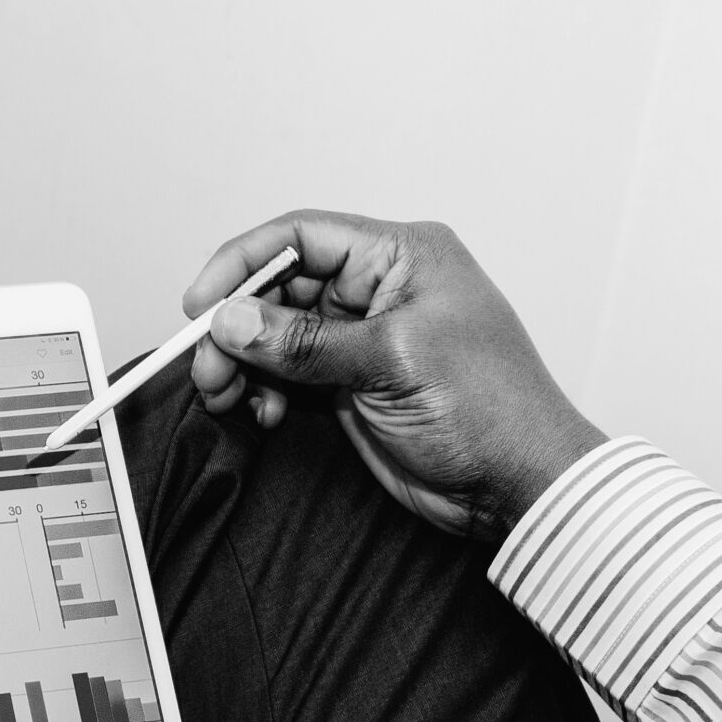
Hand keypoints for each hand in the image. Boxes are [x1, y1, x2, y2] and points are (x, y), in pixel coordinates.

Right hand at [186, 210, 607, 536]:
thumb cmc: (490, 411)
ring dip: (244, 363)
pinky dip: (266, 392)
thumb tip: (232, 321)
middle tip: (207, 367)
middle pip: (280, 287)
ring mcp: (364, 338)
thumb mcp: (390, 362)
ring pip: (277, 335)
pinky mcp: (353, 384)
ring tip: (226, 395)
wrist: (520, 486)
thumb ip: (305, 342)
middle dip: (237, 325)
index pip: (303, 235)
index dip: (243, 264)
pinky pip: (289, 375)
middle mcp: (380, 289)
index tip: (200, 305)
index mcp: (402, 256)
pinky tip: (264, 414)